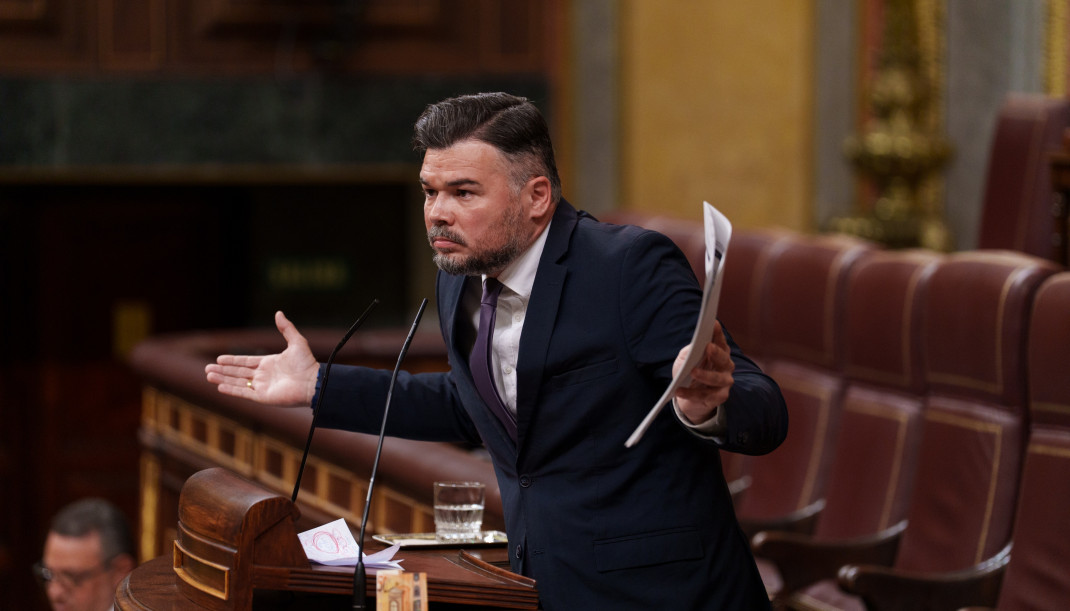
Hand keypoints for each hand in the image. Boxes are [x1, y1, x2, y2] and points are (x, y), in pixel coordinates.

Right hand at [205, 311, 319, 405]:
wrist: (313, 382)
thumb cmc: (307, 363)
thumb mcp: (296, 341)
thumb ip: (286, 328)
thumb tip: (278, 312)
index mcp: (269, 363)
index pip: (246, 362)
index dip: (232, 360)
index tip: (218, 359)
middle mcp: (263, 376)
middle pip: (238, 372)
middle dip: (223, 370)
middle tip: (207, 369)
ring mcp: (262, 387)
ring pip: (238, 382)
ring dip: (223, 379)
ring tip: (208, 376)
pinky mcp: (263, 397)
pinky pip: (244, 393)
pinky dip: (232, 390)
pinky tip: (219, 387)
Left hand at [673, 322, 734, 424]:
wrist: (688, 398)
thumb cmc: (687, 373)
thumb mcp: (685, 359)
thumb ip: (690, 352)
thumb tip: (694, 347)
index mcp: (719, 353)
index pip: (720, 341)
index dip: (717, 333)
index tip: (713, 323)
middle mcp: (726, 366)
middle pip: (723, 359)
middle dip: (716, 353)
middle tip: (708, 347)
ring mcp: (724, 383)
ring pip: (717, 379)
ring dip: (705, 375)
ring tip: (692, 372)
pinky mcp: (719, 398)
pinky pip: (705, 396)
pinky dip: (690, 394)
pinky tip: (679, 391)